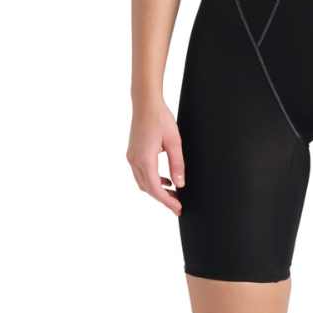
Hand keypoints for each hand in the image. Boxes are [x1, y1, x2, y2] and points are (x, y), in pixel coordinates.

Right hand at [127, 97, 184, 216]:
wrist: (146, 103)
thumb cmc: (161, 119)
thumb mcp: (174, 142)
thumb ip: (177, 164)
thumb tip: (180, 184)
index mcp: (145, 160)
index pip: (156, 189)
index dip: (167, 201)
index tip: (178, 208)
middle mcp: (135, 161)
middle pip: (148, 189)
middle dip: (163, 198)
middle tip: (178, 204)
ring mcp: (131, 157)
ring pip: (143, 182)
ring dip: (157, 190)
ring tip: (173, 193)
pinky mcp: (132, 153)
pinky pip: (141, 173)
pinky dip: (152, 180)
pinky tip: (165, 179)